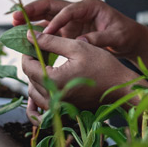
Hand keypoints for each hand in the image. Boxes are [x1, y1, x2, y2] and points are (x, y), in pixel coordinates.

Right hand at [13, 0, 147, 57]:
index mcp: (89, 5)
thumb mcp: (117, 36)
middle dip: (32, 10)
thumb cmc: (125, 34)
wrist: (129, 40)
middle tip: (15, 16)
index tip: (46, 33)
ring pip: (46, 17)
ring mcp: (71, 20)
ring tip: (13, 24)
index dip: (55, 21)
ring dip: (30, 20)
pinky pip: (49, 30)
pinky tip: (25, 39)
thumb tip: (81, 43)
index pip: (67, 10)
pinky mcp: (68, 30)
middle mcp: (77, 9)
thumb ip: (100, 38)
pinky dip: (38, 34)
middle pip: (50, 6)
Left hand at [22, 32, 139, 118]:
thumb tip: (29, 35)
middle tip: (42, 49)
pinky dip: (40, 95)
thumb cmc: (103, 66)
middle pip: (29, 78)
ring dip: (36, 77)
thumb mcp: (77, 47)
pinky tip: (45, 84)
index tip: (34, 42)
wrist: (120, 87)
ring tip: (47, 63)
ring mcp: (58, 107)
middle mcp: (53, 98)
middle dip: (33, 62)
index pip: (27, 65)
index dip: (27, 51)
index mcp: (54, 81)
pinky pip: (42, 105)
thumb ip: (50, 41)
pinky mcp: (63, 110)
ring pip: (34, 91)